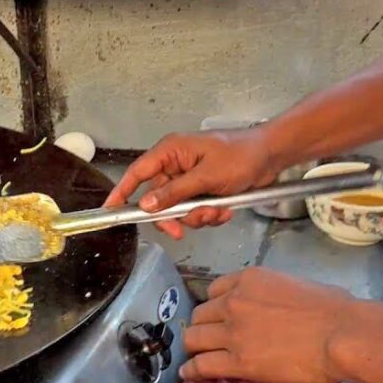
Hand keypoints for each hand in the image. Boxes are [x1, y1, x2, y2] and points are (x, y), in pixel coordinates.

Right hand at [104, 128, 282, 238]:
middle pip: (158, 200)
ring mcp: (190, 179)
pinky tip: (225, 209)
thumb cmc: (241, 155)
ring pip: (179, 210)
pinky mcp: (204, 190)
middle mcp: (176, 165)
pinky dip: (209, 214)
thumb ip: (175, 193)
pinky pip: (196, 210)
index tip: (111, 211)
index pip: (137, 173)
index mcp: (171, 152)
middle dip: (175, 217)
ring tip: (217, 210)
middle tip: (184, 230)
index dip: (122, 192)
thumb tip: (147, 205)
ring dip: (197, 217)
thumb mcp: (207, 176)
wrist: (272, 156)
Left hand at [180, 267, 360, 382]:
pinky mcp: (238, 361)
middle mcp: (234, 301)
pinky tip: (188, 375)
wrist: (342, 334)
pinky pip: (202, 365)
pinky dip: (192, 371)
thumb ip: (275, 294)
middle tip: (209, 340)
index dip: (215, 306)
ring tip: (195, 357)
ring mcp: (233, 331)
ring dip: (194, 348)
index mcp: (249, 279)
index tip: (219, 317)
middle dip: (203, 327)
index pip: (214, 290)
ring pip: (194, 338)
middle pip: (200, 314)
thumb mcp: (296, 285)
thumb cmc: (335, 309)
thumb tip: (279, 307)